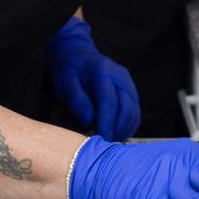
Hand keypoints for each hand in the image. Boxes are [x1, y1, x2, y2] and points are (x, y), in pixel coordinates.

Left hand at [45, 17, 140, 140]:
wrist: (76, 54)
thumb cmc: (68, 70)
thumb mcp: (65, 82)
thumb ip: (77, 101)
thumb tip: (90, 121)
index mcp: (102, 72)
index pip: (109, 102)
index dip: (107, 123)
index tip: (101, 140)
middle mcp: (120, 76)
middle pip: (126, 108)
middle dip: (117, 129)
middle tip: (104, 145)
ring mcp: (127, 83)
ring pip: (133, 111)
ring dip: (123, 129)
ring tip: (109, 141)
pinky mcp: (130, 90)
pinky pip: (134, 111)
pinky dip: (127, 125)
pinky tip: (116, 134)